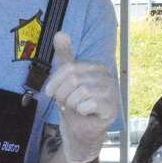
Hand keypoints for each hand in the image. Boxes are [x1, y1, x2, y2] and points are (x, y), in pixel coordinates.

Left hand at [43, 32, 118, 162]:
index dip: (55, 81)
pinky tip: (85, 114)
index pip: (70, 68)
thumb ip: (64, 55)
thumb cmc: (74, 103)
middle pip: (74, 80)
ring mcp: (112, 92)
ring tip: (75, 108)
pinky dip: (81, 111)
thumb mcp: (65, 78)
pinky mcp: (112, 108)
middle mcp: (107, 77)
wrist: (81, 130)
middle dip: (63, 95)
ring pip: (81, 92)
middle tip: (65, 103)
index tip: (49, 93)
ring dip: (71, 104)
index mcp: (96, 67)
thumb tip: (61, 33)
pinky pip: (89, 104)